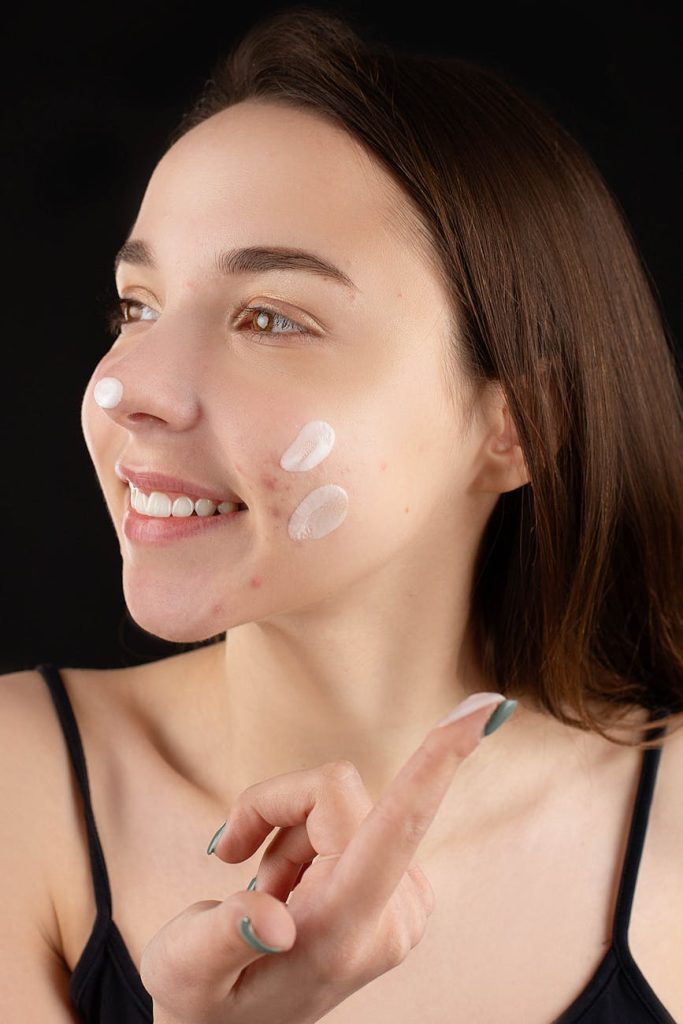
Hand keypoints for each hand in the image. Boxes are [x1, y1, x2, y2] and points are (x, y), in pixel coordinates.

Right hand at [140, 692, 515, 1023]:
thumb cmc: (203, 1004)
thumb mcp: (184, 972)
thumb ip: (223, 936)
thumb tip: (272, 915)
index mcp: (345, 930)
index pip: (400, 828)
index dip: (438, 762)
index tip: (487, 709)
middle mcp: (391, 915)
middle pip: (337, 795)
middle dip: (277, 809)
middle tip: (234, 856)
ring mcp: (403, 903)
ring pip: (340, 801)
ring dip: (289, 834)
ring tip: (267, 893)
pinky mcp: (401, 887)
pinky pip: (352, 816)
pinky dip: (307, 839)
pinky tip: (290, 889)